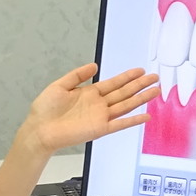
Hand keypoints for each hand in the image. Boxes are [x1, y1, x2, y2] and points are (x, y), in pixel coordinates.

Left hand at [22, 63, 159, 155]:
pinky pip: (120, 124)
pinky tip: (145, 115)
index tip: (140, 71)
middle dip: (140, 85)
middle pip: (124, 92)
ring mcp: (100, 117)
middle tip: (155, 78)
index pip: (114, 83)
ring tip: (155, 91)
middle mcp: (98, 105)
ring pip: (126, 105)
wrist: (40, 130)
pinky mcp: (100, 129)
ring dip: (141, 98)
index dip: (128, 77)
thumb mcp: (60, 85)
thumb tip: (94, 66)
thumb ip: (77, 75)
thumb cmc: (45, 111)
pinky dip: (133, 120)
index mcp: (89, 93)